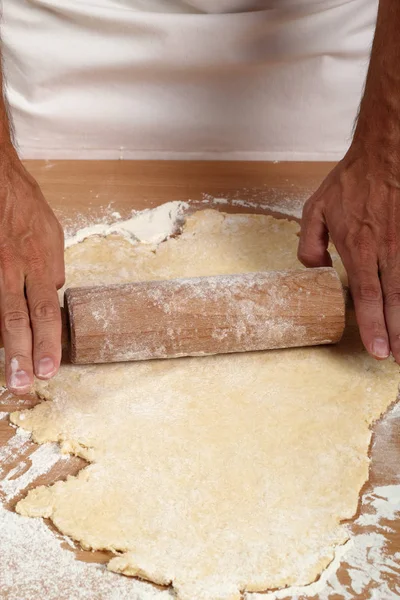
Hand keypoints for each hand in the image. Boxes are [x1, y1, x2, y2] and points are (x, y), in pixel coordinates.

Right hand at [0, 150, 64, 393]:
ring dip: (5, 347)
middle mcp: (16, 269)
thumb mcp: (53, 237)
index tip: (50, 368)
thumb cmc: (27, 208)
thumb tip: (52, 295)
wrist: (0, 180)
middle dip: (24, 355)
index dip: (49, 342)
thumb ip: (52, 269)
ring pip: (0, 314)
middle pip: (21, 319)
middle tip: (25, 385)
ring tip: (8, 375)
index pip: (48, 311)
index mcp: (41, 263)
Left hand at [298, 141, 399, 362]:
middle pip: (394, 301)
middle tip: (397, 359)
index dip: (373, 326)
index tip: (377, 350)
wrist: (385, 154)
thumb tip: (314, 270)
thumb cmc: (351, 181)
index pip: (368, 297)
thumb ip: (309, 244)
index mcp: (359, 248)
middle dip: (397, 334)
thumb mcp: (315, 210)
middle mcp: (386, 251)